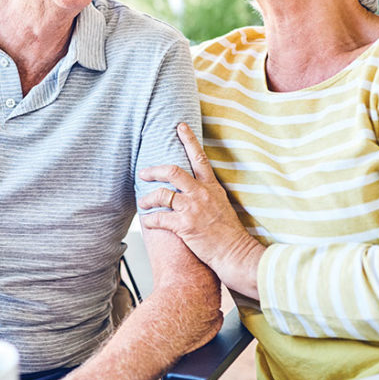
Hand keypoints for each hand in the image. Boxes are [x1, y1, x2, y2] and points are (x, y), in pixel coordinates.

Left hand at [138, 123, 264, 297]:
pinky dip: (150, 220)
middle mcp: (202, 194)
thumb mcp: (222, 205)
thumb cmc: (228, 233)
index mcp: (212, 187)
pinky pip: (160, 218)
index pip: (199, 158)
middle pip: (173, 171)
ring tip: (143, 203)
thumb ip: (208, 193)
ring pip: (162, 194)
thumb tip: (194, 187)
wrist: (235, 253)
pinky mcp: (185, 225)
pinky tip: (148, 222)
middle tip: (143, 173)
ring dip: (148, 198)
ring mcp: (193, 209)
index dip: (189, 140)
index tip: (180, 126)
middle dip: (154, 171)